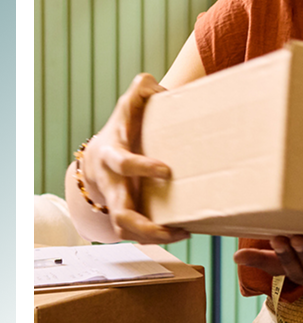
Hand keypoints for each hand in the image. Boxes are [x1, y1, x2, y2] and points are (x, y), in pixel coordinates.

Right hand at [77, 73, 187, 243]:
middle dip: (145, 225)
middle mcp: (111, 184)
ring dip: (152, 238)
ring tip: (183, 234)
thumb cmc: (124, 126)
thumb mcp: (130, 104)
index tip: (167, 171)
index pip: (122, 163)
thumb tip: (157, 85)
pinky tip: (182, 232)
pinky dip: (156, 238)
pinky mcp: (127, 213)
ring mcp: (117, 202)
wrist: (99, 154)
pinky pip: (135, 234)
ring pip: (125, 230)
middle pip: (120, 213)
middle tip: (176, 228)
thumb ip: (143, 89)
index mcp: (112, 155)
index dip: (141, 167)